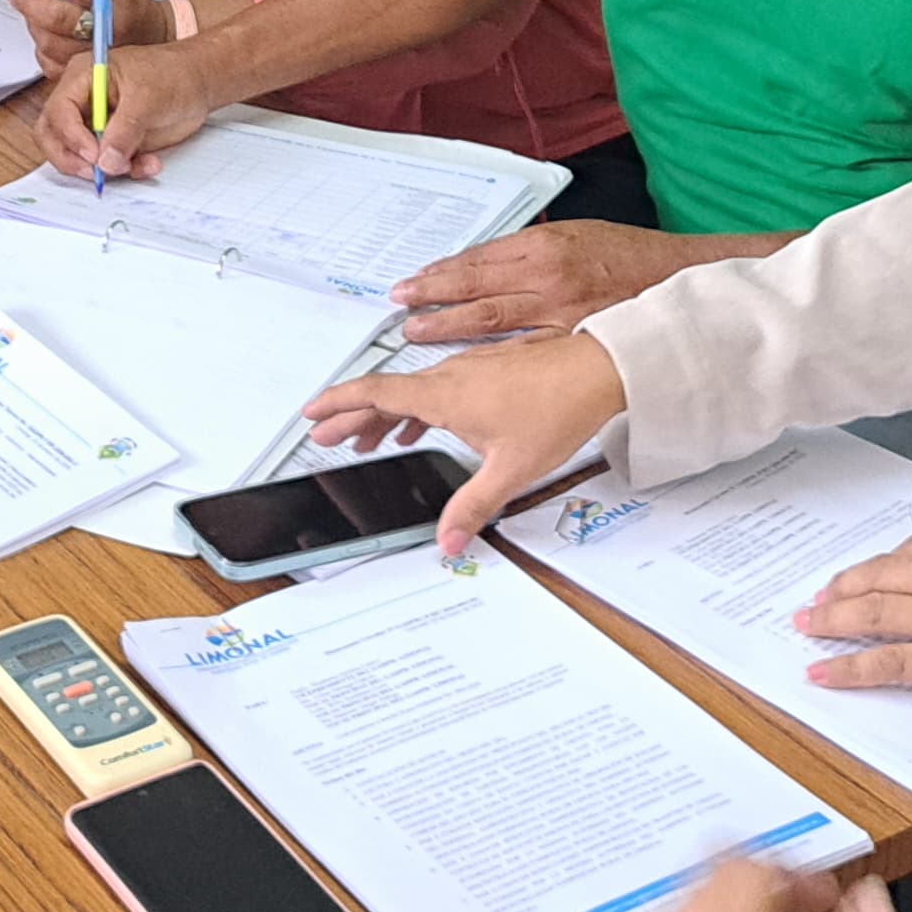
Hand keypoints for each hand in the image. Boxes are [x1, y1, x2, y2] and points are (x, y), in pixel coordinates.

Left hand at [7, 0, 171, 82]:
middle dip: (30, 4)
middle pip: (58, 18)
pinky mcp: (90, 72)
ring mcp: (99, 54)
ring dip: (33, 27)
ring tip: (30, 13)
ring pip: (51, 44)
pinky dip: (42, 50)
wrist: (155, 34)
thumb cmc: (129, 2)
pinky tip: (43, 36)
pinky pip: (53, 65)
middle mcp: (109, 27)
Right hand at [34, 37, 218, 182]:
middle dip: (72, 159)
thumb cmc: (172, 74)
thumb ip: (125, 129)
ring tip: (135, 166)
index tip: (94, 154)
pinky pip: (107, 165)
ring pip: (79, 157)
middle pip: (54, 137)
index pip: (58, 111)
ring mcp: (96, 124)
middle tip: (97, 172)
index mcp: (83, 78)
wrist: (198, 84)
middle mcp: (82, 102)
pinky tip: (150, 164)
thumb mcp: (148, 97)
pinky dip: (126, 171)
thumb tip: (105, 161)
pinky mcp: (112, 142)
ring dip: (104, 169)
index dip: (71, 136)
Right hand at [301, 331, 629, 555]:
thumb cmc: (558, 408)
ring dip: (384, 414)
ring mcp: (467, 370)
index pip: (374, 393)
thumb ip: (472, 507)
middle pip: (385, 393)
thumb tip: (447, 541)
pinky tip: (420, 427)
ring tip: (368, 440)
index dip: (338, 404)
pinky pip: (435, 388)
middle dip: (351, 416)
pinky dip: (415, 408)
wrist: (598, 371)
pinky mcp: (486, 371)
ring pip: (411, 391)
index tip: (313, 415)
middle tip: (327, 437)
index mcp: (444, 394)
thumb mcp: (510, 470)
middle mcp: (449, 376)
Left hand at [392, 220, 698, 343]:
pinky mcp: (571, 341)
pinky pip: (521, 350)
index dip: (440, 272)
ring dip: (449, 327)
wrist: (675, 279)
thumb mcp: (575, 235)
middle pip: (476, 289)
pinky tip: (465, 362)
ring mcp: (558, 314)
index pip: (478, 260)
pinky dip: (489, 355)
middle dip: (433, 298)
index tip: (412, 281)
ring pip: (492, 322)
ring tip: (417, 332)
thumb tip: (484, 264)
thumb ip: (529, 251)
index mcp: (544, 247)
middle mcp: (547, 279)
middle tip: (400, 307)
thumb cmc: (627, 256)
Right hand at [791, 541, 911, 692]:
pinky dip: (890, 555)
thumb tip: (902, 675)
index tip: (819, 673)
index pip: (893, 663)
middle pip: (879, 611)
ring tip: (827, 593)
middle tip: (806, 621)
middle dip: (835, 617)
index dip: (851, 668)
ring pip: (888, 573)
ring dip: (850, 583)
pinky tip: (879, 563)